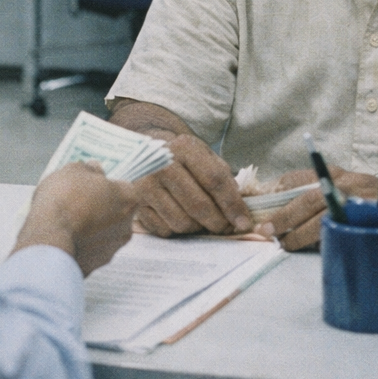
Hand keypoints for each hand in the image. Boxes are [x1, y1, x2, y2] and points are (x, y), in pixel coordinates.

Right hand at [15, 162, 139, 276]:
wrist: (49, 238)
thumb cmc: (64, 198)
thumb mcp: (73, 170)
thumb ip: (89, 169)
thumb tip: (95, 170)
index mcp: (129, 199)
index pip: (124, 188)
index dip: (106, 185)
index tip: (90, 185)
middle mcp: (127, 226)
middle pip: (116, 212)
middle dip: (100, 208)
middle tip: (77, 202)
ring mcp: (112, 249)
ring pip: (103, 234)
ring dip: (90, 228)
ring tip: (66, 221)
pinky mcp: (95, 266)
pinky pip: (89, 251)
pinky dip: (79, 245)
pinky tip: (63, 237)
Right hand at [134, 133, 251, 236]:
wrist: (146, 153)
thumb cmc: (182, 158)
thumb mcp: (204, 156)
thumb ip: (223, 179)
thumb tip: (240, 213)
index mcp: (183, 148)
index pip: (215, 180)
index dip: (232, 205)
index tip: (244, 222)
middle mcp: (161, 164)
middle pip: (199, 206)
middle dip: (218, 223)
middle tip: (226, 227)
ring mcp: (144, 185)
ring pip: (182, 222)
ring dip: (197, 228)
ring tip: (201, 220)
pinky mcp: (134, 204)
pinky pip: (164, 230)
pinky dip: (177, 230)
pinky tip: (179, 217)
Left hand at [261, 166, 377, 250]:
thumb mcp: (348, 189)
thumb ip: (320, 197)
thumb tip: (283, 212)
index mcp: (336, 174)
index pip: (297, 178)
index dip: (275, 193)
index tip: (260, 208)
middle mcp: (347, 183)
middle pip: (307, 199)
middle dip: (284, 217)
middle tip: (266, 232)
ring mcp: (360, 202)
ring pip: (323, 217)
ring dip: (300, 234)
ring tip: (285, 245)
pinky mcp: (373, 221)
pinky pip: (343, 233)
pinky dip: (327, 243)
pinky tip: (318, 250)